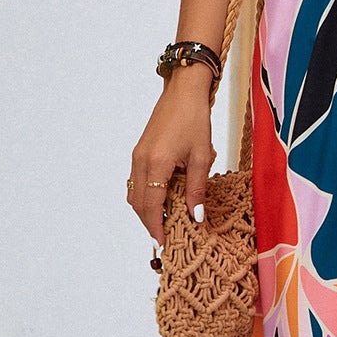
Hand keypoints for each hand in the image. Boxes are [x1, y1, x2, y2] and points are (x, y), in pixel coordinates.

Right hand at [128, 65, 215, 243]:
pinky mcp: (139, 152)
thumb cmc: (195, 120)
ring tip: (163, 223)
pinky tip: (160, 201)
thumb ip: (197, 189)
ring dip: (146, 210)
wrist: (183, 92)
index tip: (162, 243)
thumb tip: (196, 217)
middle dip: (149, 223)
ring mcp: (137, 156)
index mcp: (156, 163)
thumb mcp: (202, 157)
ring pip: (134, 193)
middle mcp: (141, 161)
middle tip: (163, 238)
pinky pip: (136, 182)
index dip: (156, 227)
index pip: (151, 205)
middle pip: (138, 203)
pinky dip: (145, 196)